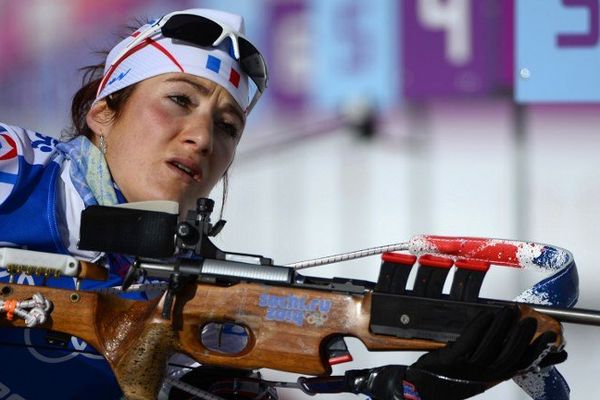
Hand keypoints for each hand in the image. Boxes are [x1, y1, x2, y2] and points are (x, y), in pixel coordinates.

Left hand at [405, 306, 566, 399]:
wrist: (425, 388)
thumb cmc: (451, 378)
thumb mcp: (479, 374)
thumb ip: (496, 360)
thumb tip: (512, 343)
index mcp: (494, 377)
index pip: (523, 365)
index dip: (540, 352)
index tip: (552, 340)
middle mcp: (485, 374)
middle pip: (512, 353)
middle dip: (524, 335)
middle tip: (530, 320)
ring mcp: (470, 366)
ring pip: (493, 343)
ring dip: (504, 324)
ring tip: (510, 311)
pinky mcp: (454, 357)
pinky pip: (471, 338)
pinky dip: (481, 324)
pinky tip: (487, 314)